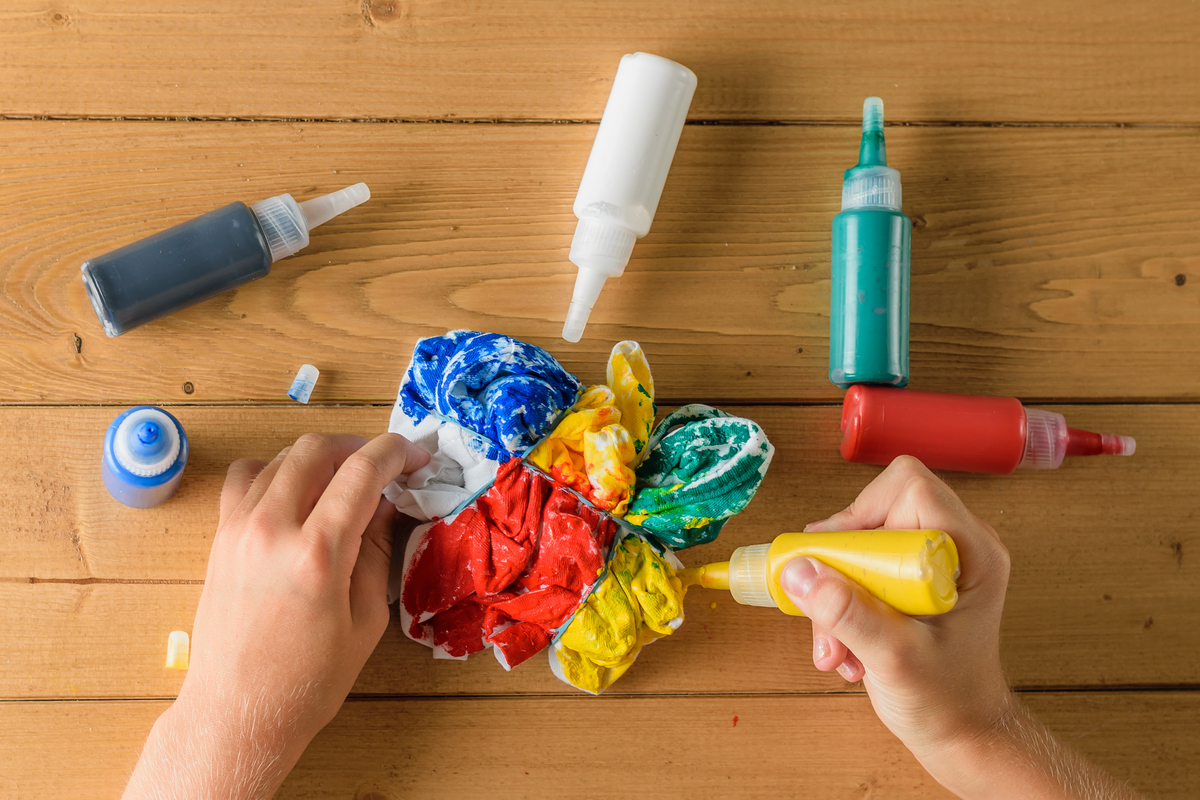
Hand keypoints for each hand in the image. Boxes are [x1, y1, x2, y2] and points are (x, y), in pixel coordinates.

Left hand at [123, 433, 429, 799]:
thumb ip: (377, 551)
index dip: (396, 453)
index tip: (416, 456)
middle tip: (385, 465)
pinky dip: (276, 471)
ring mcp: (238, 529)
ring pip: (281, 457)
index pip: (362, 471)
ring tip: (345, 479)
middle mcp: (272, 529)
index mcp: (317, 553)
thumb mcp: (365, 619)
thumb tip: (387, 504)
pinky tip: (297, 494)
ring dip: (320, 457)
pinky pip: (247, 478)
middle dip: (359, 446)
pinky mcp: (219, 538)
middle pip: (318, 449)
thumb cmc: (308, 681)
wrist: (238, 713)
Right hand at [782, 456, 1142, 799]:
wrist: (963, 735)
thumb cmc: (948, 701)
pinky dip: (841, 604)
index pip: (911, 488)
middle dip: (840, 562)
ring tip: (834, 645)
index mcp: (972, 551)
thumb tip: (799, 571)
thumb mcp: (895, 659)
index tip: (837, 558)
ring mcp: (932, 562)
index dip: (864, 511)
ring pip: (861, 542)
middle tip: (822, 605)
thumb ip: (847, 613)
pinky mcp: (911, 579)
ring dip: (834, 592)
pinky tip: (845, 646)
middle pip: (877, 511)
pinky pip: (860, 566)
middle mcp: (955, 545)